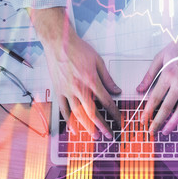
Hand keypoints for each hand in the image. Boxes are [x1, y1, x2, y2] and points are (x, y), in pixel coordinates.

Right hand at [28, 7, 120, 139]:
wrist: (58, 42)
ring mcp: (67, 91)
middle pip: (93, 112)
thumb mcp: (98, 61)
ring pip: (78, 114)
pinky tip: (73, 129)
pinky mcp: (58, 91)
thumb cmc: (78, 49)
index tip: (119, 120)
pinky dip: (68, 120)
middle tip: (109, 135)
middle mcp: (79, 88)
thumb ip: (107, 78)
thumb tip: (117, 90)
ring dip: (87, 127)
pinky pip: (63, 109)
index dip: (114, 112)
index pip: (106, 101)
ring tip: (94, 136)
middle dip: (102, 125)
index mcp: (91, 80)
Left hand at [137, 6, 177, 134]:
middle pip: (167, 107)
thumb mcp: (160, 57)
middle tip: (150, 131)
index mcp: (168, 74)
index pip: (155, 98)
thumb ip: (149, 75)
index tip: (142, 120)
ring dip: (172, 123)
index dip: (147, 111)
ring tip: (164, 131)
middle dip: (157, 121)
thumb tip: (139, 89)